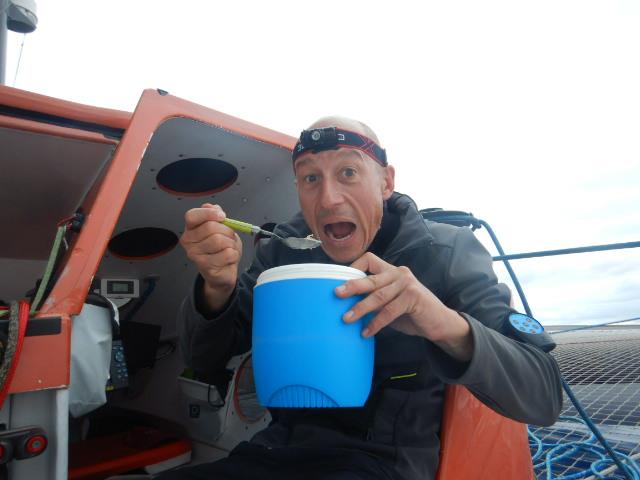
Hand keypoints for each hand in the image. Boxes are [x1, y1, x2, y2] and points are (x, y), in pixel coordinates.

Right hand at [179, 204, 242, 310]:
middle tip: (229, 237)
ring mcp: (195, 254)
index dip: (208, 213)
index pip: (192, 215)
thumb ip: (216, 215)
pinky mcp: (205, 266)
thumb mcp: (221, 228)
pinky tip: (229, 258)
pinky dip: (234, 254)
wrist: (223, 271)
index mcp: (190, 229)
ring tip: (229, 248)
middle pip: (210, 227)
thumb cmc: (221, 249)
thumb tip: (213, 207)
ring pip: (219, 240)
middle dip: (227, 230)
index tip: (222, 216)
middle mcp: (188, 241)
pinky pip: (227, 253)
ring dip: (231, 243)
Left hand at [335, 252, 473, 361]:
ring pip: (378, 296)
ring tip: (347, 319)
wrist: (439, 323)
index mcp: (391, 271)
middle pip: (371, 278)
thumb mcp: (390, 304)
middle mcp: (399, 273)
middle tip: (337, 294)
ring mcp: (407, 284)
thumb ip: (374, 300)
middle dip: (352, 286)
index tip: (340, 280)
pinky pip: (389, 311)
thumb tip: (348, 305)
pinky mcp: (413, 297)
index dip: (354, 267)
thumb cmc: (411, 313)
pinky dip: (376, 323)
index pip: (369, 259)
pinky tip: (367, 332)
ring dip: (361, 308)